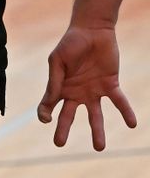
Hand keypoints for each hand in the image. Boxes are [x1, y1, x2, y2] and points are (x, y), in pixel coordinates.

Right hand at [38, 25, 136, 150]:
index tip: (46, 118)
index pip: (48, 106)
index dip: (44, 113)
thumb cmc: (70, 44)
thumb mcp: (57, 62)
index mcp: (59, 87)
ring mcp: (93, 90)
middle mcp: (76, 93)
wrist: (92, 30)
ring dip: (98, 131)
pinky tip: (132, 124)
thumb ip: (54, 83)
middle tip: (59, 144)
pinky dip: (125, 112)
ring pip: (95, 115)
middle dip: (63, 130)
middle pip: (69, 116)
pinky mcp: (111, 85)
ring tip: (99, 147)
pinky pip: (119, 101)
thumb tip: (47, 106)